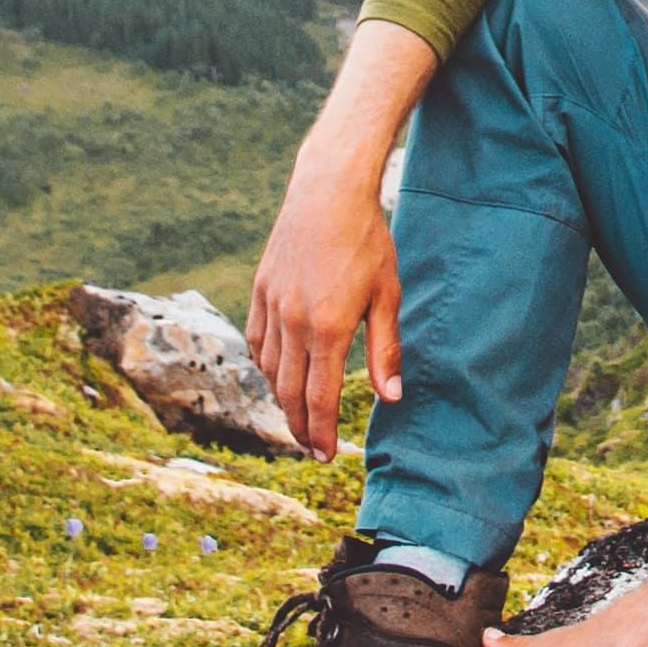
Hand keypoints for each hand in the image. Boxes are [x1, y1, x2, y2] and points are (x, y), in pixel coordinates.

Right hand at [246, 31, 430, 455]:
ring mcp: (272, 305)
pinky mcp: (261, 289)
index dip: (322, 433)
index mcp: (328, 328)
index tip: (327, 455)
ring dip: (281, 399)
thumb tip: (390, 397)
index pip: (318, 398)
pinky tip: (277, 375)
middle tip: (312, 449)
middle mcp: (294, 322)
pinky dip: (265, 366)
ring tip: (297, 417)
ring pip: (269, 370)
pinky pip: (257, 341)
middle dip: (299, 427)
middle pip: (289, 392)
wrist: (328, 191)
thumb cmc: (367, 240)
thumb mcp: (386, 294)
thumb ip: (386, 349)